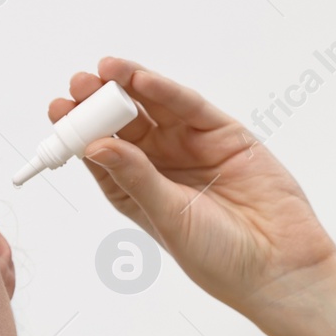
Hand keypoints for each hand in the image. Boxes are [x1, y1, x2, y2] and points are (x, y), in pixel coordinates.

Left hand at [50, 58, 335, 316]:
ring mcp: (191, 147)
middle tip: (78, 83)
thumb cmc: (219, 257)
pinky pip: (189, 107)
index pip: (101, 152)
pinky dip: (165, 91)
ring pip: (154, 108)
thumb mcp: (166, 216)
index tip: (58, 110)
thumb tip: (95, 146)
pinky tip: (141, 79)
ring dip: (128, 87)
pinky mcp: (223, 135)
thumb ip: (134, 178)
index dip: (78, 130)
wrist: (277, 265)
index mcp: (136, 191)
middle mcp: (160, 166)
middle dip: (98, 102)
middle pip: (123, 124)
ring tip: (103, 70)